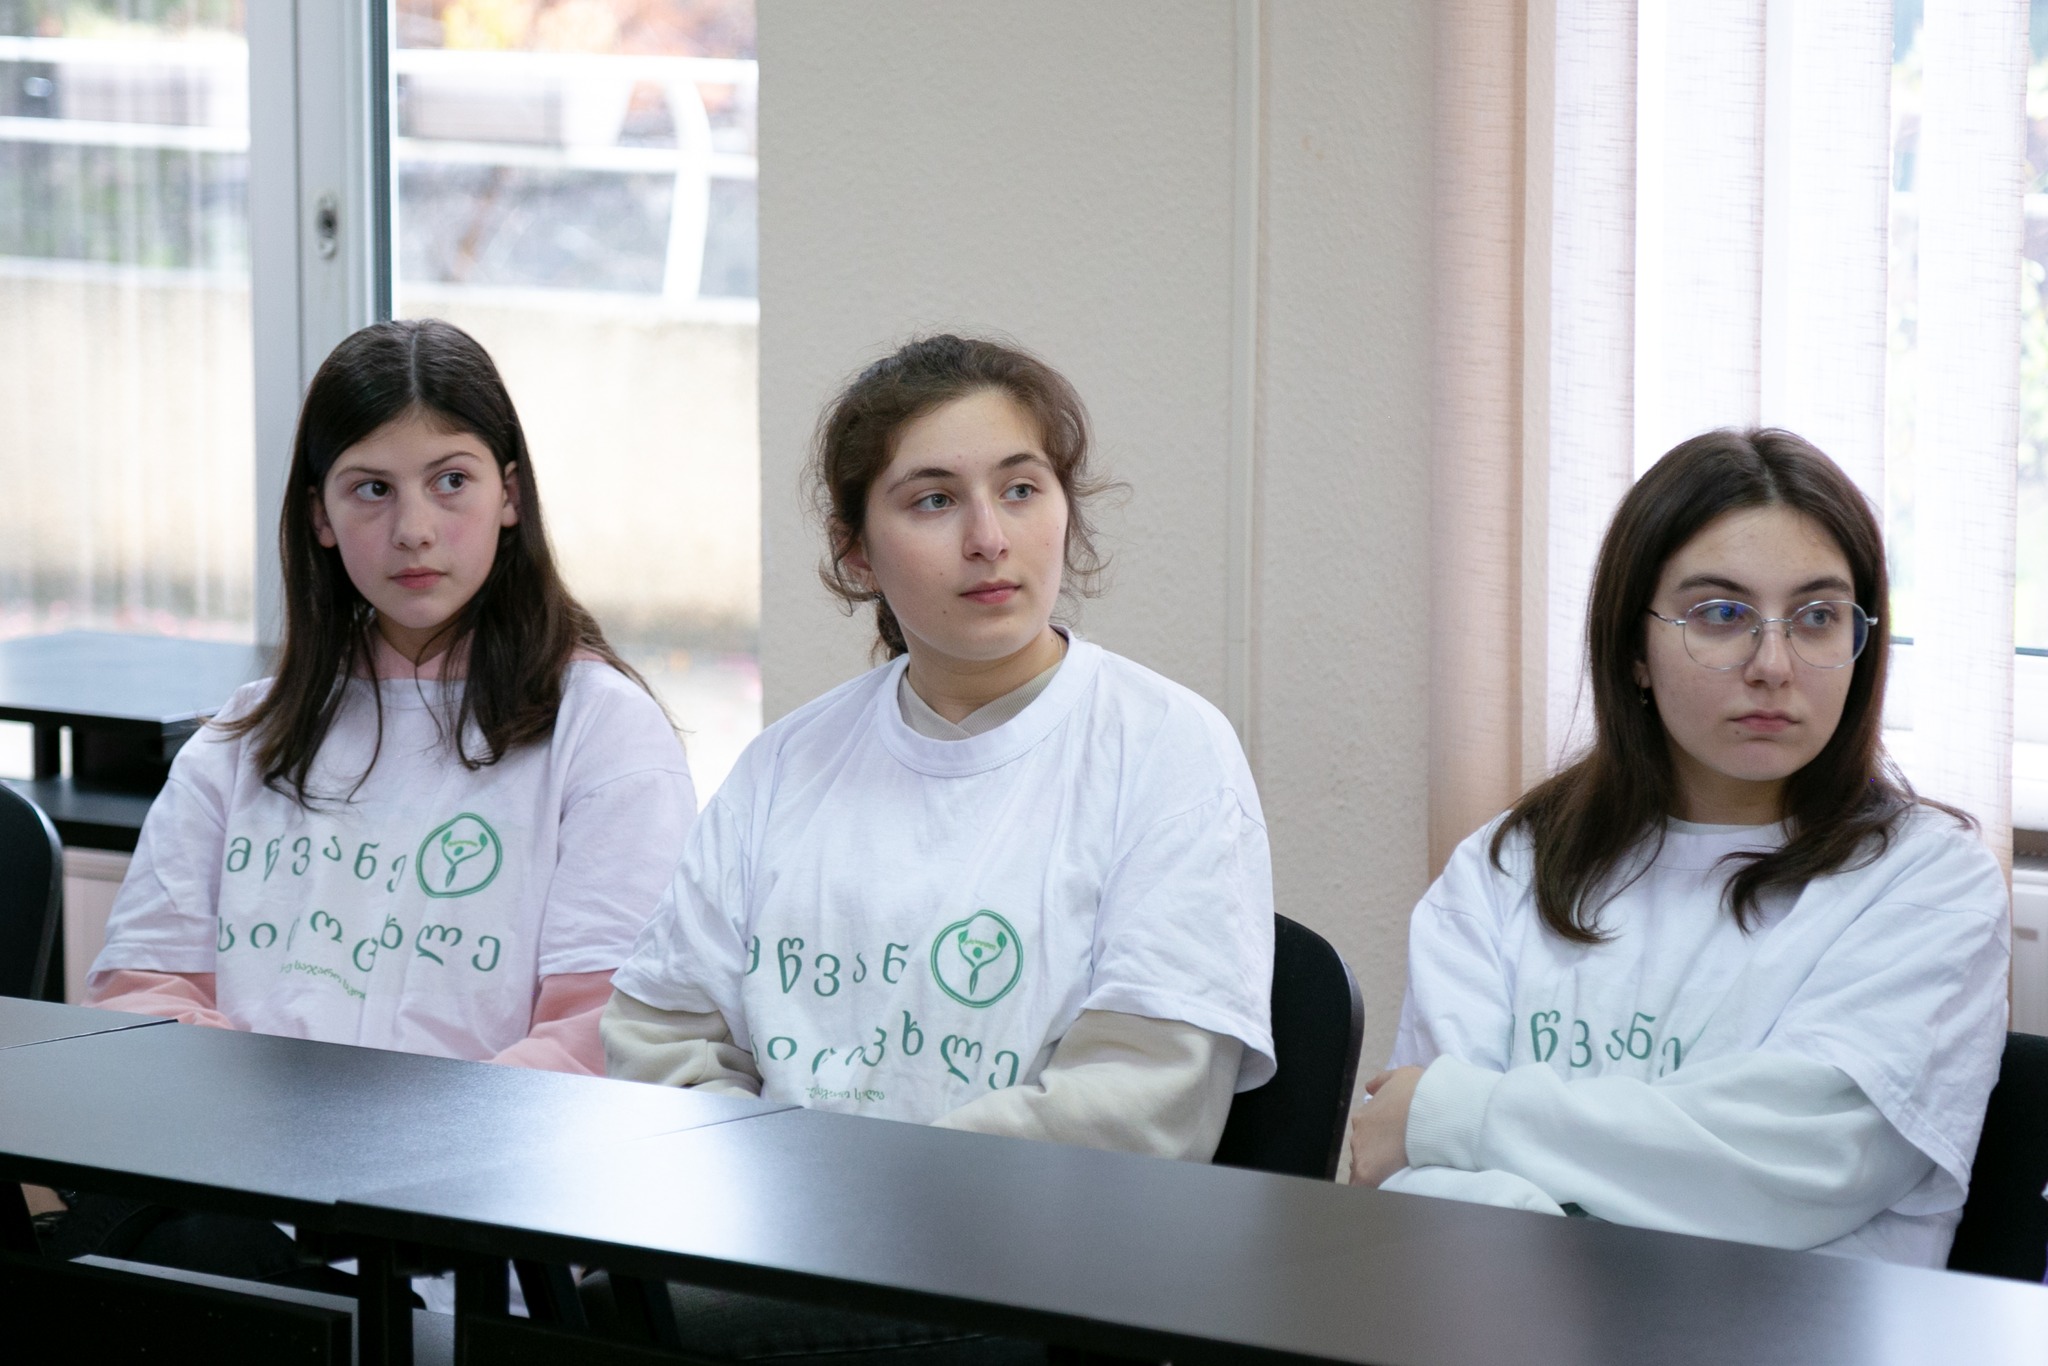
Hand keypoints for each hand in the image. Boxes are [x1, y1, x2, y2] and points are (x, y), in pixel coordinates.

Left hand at [1346, 1065, 1424, 1186]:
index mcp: (1365, 1117)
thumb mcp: (1401, 1076)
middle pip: (1364, 1154)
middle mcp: (1359, 1136)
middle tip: (1398, 1165)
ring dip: (1376, 1175)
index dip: (1379, 1144)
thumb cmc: (1421, 1091)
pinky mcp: (1367, 1174)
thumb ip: (1382, 1082)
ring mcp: (1361, 1155)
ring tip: (1396, 1180)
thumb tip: (1370, 1087)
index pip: (1367, 1136)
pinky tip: (1385, 1196)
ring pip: (1363, 1171)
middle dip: (1378, 1160)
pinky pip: (1364, 1189)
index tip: (1392, 1149)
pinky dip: (1373, 1192)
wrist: (1432, 1107)